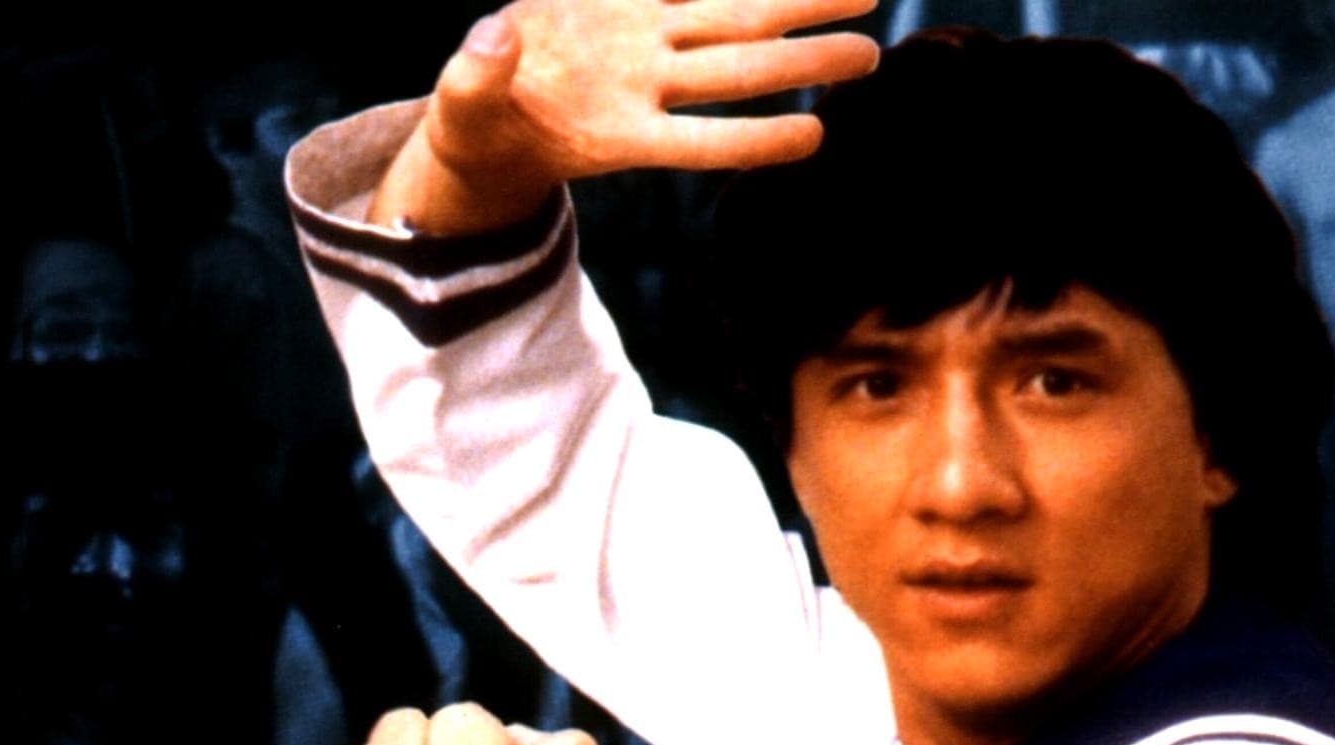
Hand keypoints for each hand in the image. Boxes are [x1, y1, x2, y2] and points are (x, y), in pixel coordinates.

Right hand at [372, 0, 880, 231]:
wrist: (485, 112)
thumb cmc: (476, 125)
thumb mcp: (461, 110)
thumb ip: (474, 78)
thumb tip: (496, 34)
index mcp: (612, 131)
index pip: (697, 142)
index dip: (754, 141)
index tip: (815, 138)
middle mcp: (643, 84)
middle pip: (737, 70)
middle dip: (803, 60)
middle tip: (873, 56)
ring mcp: (644, 44)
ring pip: (731, 20)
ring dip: (794, 8)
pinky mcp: (632, 10)